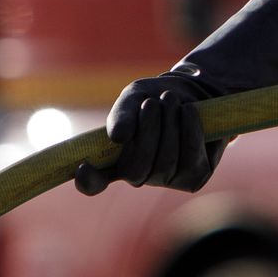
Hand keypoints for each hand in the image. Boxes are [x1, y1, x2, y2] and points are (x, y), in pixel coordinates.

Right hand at [76, 72, 220, 194]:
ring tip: (170, 99)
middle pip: (136, 170)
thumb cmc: (156, 98)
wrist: (194, 93)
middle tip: (152, 103)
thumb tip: (118, 136)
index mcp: (116, 160)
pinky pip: (190, 162)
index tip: (83, 167)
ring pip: (165, 165)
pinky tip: (188, 111)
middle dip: (147, 134)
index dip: (88, 181)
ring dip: (169, 128)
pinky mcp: (194, 178)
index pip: (96, 182)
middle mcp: (140, 175)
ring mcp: (167, 180)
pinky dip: (189, 133)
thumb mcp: (135, 97)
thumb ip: (123, 113)